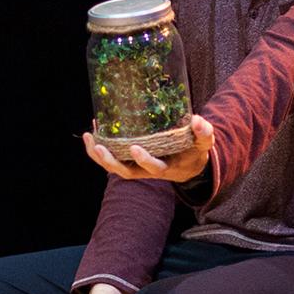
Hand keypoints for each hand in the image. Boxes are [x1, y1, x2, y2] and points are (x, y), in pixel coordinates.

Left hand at [82, 114, 214, 184]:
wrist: (188, 164)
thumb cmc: (194, 152)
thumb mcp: (203, 144)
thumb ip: (204, 134)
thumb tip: (198, 121)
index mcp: (165, 168)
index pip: (153, 168)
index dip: (144, 160)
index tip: (135, 148)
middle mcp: (147, 170)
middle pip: (125, 172)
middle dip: (110, 161)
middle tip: (99, 147)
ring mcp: (136, 167)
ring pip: (114, 167)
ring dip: (99, 156)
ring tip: (89, 137)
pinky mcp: (129, 160)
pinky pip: (112, 157)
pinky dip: (99, 148)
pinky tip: (92, 132)